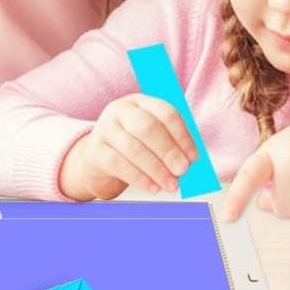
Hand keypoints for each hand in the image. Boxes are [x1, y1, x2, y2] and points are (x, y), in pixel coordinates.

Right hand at [58, 94, 197, 200]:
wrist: (97, 157)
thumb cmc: (132, 145)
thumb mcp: (150, 137)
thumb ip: (170, 144)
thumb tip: (189, 161)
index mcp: (141, 101)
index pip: (165, 112)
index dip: (182, 135)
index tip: (193, 157)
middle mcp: (121, 110)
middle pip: (147, 127)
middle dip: (168, 150)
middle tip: (182, 170)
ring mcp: (105, 128)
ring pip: (134, 148)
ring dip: (157, 169)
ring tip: (171, 184)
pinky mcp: (96, 151)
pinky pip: (120, 164)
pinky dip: (140, 178)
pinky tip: (153, 187)